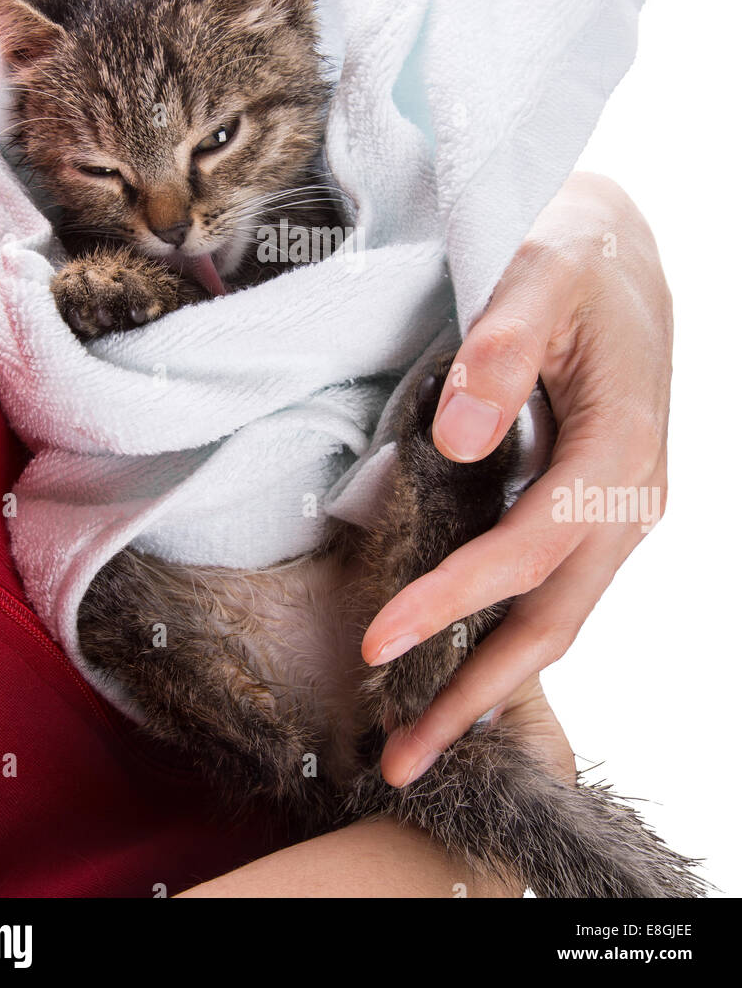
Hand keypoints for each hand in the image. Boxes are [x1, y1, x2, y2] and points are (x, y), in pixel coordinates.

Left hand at [363, 173, 671, 786]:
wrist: (621, 247)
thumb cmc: (577, 251)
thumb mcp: (539, 269)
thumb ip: (502, 346)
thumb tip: (457, 439)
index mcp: (619, 446)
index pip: (530, 548)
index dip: (455, 599)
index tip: (379, 642)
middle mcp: (628, 495)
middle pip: (554, 619)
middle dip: (476, 693)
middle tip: (399, 760)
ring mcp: (614, 507)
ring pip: (555, 616)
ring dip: (487, 680)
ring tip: (415, 738)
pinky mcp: (589, 505)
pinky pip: (548, 586)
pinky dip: (500, 634)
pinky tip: (453, 662)